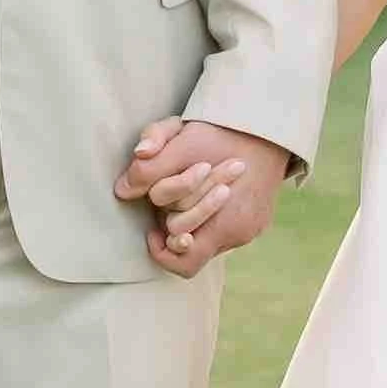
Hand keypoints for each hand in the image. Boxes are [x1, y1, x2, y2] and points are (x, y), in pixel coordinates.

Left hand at [115, 119, 290, 277]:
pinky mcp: (259, 222)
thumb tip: (122, 190)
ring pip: (209, 242)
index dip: (161, 249)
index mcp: (224, 219)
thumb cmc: (220, 133)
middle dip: (175, 228)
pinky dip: (211, 219)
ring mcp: (252, 228)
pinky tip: (205, 196)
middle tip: (167, 207)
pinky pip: (227, 233)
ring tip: (187, 199)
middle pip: (194, 249)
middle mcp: (240, 231)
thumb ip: (149, 167)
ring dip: (193, 224)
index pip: (184, 259)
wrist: (264, 128)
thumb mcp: (181, 141)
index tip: (152, 229)